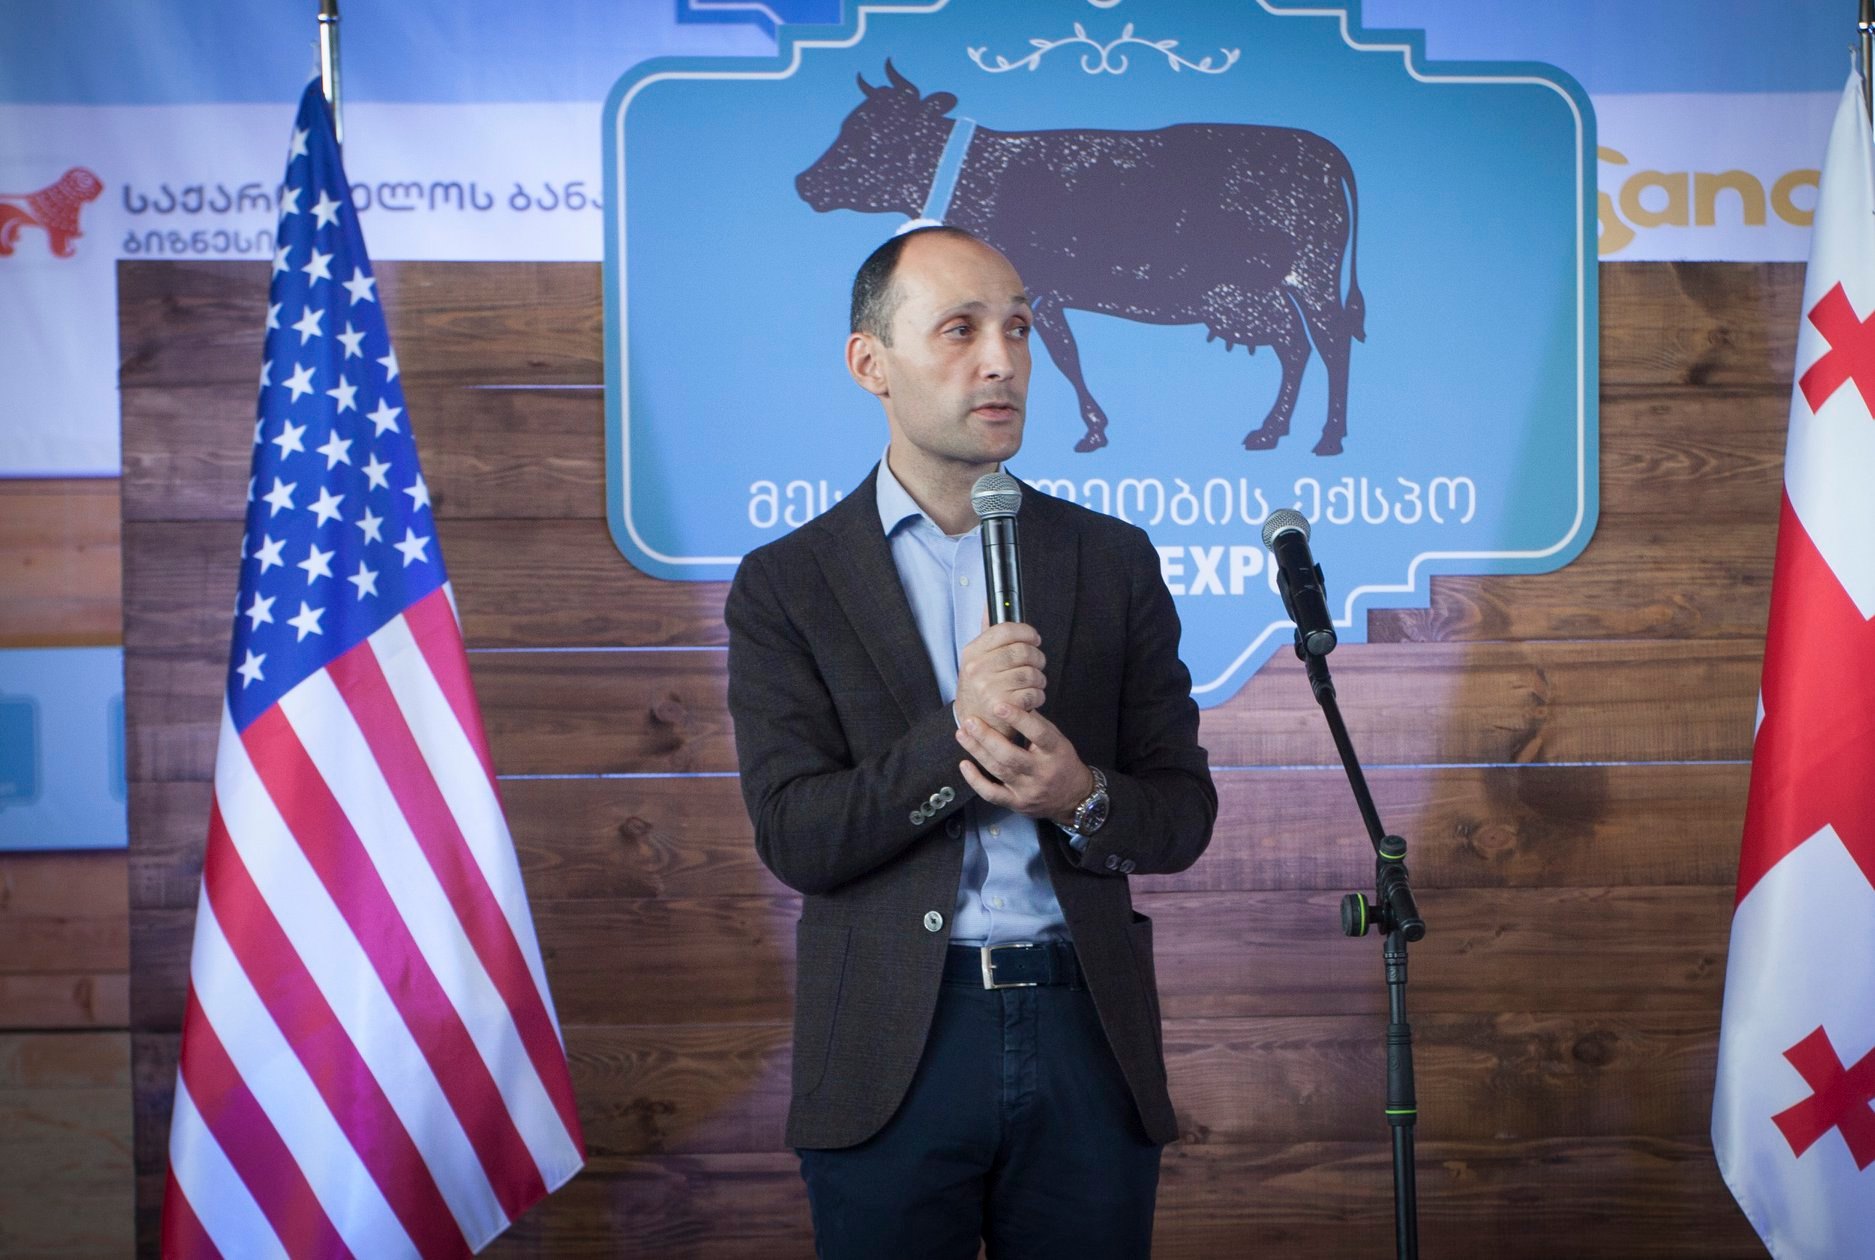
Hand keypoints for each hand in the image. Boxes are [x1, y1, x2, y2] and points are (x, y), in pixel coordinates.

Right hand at [954, 619, 1045, 736]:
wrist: (973, 721)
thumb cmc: (981, 686)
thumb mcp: (977, 658)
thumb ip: (987, 632)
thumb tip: (988, 603)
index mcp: (972, 652)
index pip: (1005, 630)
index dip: (1026, 631)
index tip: (1034, 638)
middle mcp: (977, 669)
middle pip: (1022, 651)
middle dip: (1037, 657)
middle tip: (1037, 663)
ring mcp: (988, 688)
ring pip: (1031, 673)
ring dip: (1039, 679)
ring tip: (1034, 682)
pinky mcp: (1002, 706)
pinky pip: (1033, 694)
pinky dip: (1038, 695)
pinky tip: (1031, 696)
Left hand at [956, 703, 1093, 822]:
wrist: (1073, 798)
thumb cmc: (1062, 762)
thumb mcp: (1058, 741)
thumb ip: (1037, 725)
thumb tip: (1013, 703)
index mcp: (1055, 752)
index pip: (1037, 734)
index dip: (1018, 719)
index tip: (998, 705)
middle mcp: (1041, 772)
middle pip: (1010, 755)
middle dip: (987, 737)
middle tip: (970, 721)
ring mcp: (1028, 790)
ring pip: (998, 771)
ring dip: (977, 751)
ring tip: (962, 734)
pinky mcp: (1016, 803)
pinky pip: (992, 794)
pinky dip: (975, 780)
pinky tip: (964, 765)